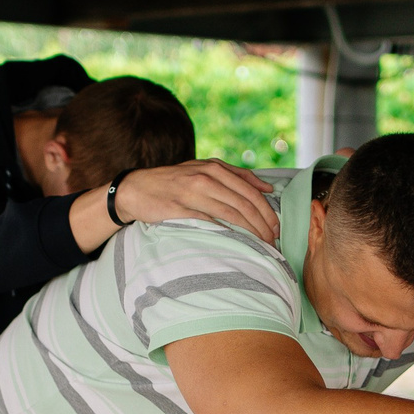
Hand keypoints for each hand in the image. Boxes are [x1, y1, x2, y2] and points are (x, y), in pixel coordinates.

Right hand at [111, 160, 280, 241]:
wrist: (137, 189)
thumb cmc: (174, 181)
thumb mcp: (204, 170)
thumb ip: (236, 175)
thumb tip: (267, 188)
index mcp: (215, 168)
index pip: (250, 191)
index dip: (267, 211)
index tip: (276, 228)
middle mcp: (206, 177)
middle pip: (244, 202)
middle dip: (263, 223)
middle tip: (273, 240)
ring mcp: (192, 192)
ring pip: (231, 212)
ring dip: (250, 231)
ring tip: (261, 245)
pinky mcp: (179, 208)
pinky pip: (208, 221)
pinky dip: (226, 232)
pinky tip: (236, 242)